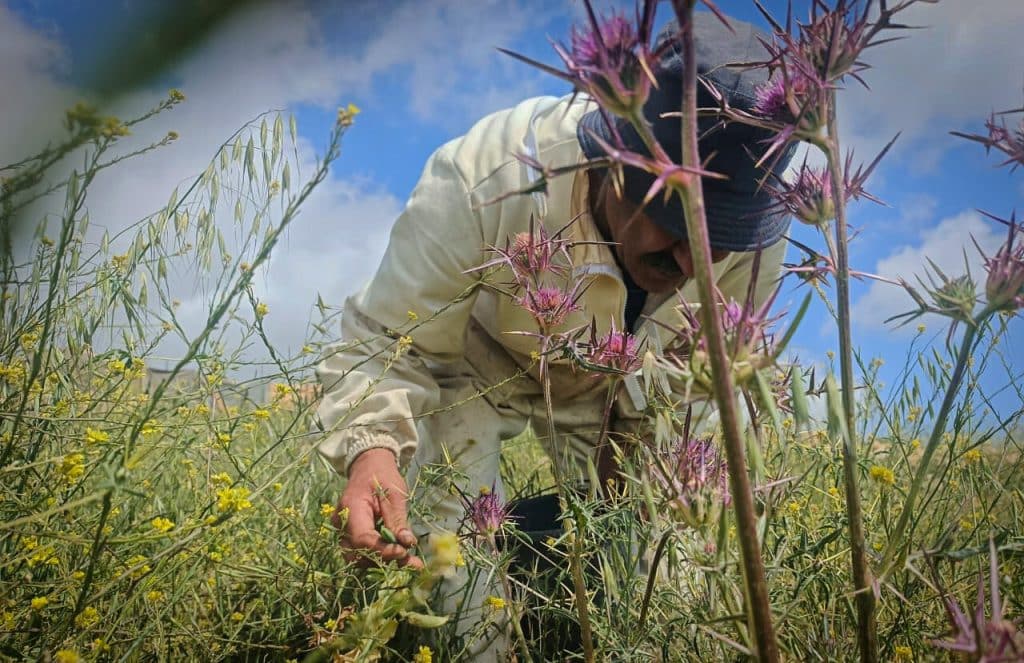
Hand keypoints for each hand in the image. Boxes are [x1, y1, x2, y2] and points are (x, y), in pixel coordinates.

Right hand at [333, 448, 422, 568]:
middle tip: (411, 560)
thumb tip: (407, 544)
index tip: (404, 552)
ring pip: (359, 557)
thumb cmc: (383, 476)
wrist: (369, 467)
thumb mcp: (395, 494)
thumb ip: (398, 520)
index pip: (362, 539)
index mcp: (351, 507)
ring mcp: (343, 530)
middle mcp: (342, 522)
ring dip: (384, 560)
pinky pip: (362, 551)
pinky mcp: (349, 535)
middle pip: (358, 553)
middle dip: (384, 559)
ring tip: (409, 559)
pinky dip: (380, 555)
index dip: (383, 550)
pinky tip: (399, 554)